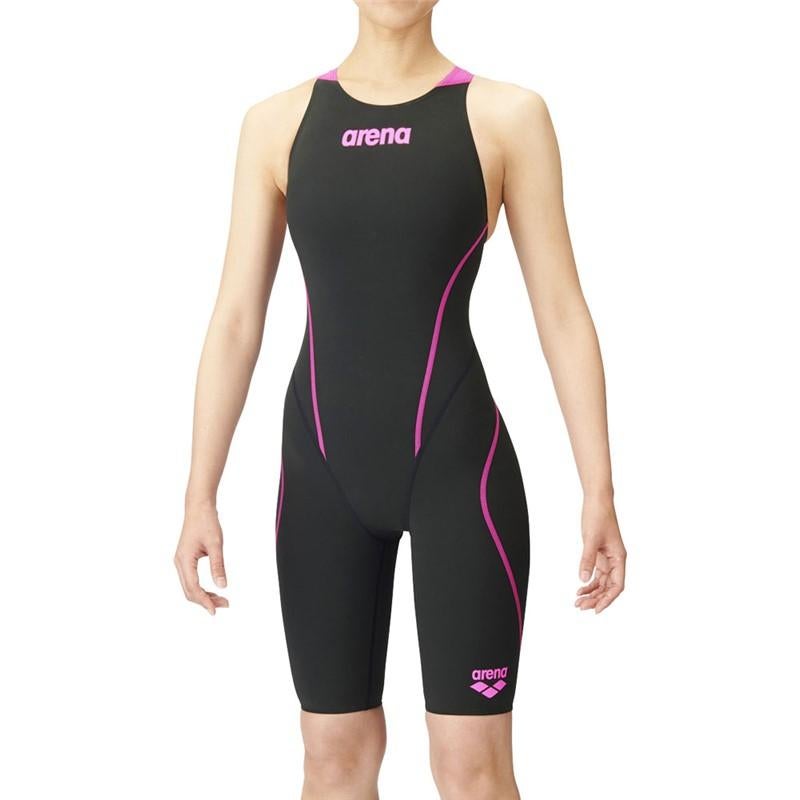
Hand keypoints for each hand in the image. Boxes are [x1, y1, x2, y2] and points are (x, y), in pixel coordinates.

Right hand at [174, 503, 228, 614]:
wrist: (198, 507)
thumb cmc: (206, 522)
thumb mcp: (216, 544)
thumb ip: (218, 565)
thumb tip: (223, 586)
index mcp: (184, 560)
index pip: (192, 588)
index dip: (204, 601)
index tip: (215, 610)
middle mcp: (179, 563)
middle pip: (189, 591)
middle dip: (205, 600)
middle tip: (225, 604)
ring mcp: (181, 562)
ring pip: (189, 586)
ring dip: (203, 595)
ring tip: (221, 600)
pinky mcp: (185, 559)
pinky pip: (190, 579)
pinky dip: (200, 588)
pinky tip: (212, 590)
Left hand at [575, 498, 625, 613]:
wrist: (596, 500)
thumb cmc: (598, 516)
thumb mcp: (591, 539)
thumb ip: (587, 559)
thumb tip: (583, 579)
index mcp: (619, 557)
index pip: (617, 585)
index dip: (608, 599)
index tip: (597, 609)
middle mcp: (616, 560)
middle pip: (609, 586)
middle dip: (596, 598)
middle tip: (580, 606)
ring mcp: (608, 558)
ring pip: (602, 582)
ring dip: (592, 592)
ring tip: (578, 601)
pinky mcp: (600, 554)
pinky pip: (597, 573)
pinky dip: (589, 582)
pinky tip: (580, 588)